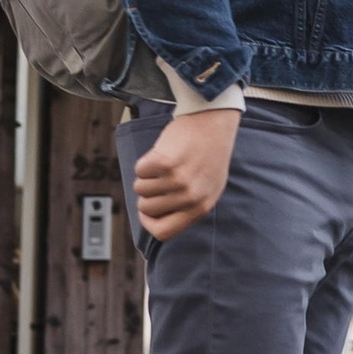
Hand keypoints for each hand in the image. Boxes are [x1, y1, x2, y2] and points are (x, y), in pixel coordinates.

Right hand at [133, 106, 240, 240]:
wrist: (213, 121)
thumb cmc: (207, 154)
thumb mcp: (208, 187)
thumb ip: (189, 207)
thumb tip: (158, 223)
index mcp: (202, 207)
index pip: (164, 232)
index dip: (149, 223)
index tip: (147, 212)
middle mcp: (191, 197)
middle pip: (147, 209)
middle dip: (146, 194)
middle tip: (158, 178)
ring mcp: (178, 180)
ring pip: (140, 189)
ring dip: (146, 176)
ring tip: (163, 164)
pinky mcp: (165, 162)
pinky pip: (139, 170)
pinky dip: (145, 161)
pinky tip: (161, 153)